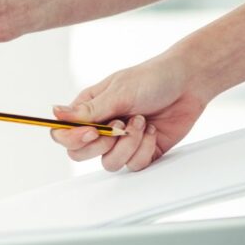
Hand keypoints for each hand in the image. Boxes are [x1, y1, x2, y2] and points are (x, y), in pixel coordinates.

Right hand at [50, 52, 207, 171]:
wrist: (189, 83)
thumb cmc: (153, 79)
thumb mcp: (118, 92)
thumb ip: (88, 110)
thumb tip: (55, 114)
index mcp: (88, 110)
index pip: (63, 134)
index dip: (73, 138)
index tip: (93, 132)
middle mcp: (101, 128)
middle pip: (80, 154)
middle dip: (103, 144)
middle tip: (119, 127)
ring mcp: (120, 142)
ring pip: (109, 163)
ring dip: (128, 144)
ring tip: (141, 122)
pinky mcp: (141, 151)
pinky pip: (133, 165)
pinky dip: (145, 149)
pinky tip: (151, 130)